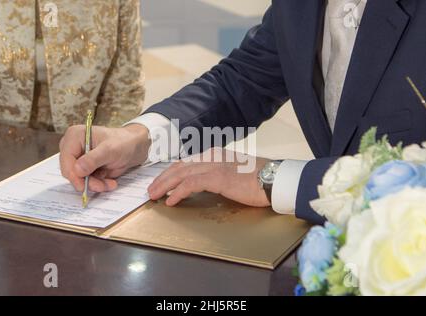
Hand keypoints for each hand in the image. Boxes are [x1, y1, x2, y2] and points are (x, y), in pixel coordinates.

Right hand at [59, 124, 150, 192]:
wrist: (136, 147)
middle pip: (71, 172)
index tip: (83, 186)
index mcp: (74, 137)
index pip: (66, 160)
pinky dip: (98, 185)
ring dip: (95, 185)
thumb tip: (77, 170)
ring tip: (110, 184)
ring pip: (79, 180)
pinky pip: (87, 182)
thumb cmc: (124, 142)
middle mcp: (73, 147)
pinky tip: (110, 182)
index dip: (73, 175)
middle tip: (103, 186)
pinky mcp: (87, 168)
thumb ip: (93, 159)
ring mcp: (79, 159)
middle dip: (87, 182)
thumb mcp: (110, 150)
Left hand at [148, 148, 270, 207]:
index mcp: (215, 154)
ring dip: (164, 186)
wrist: (274, 179)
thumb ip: (218, 173)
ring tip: (154, 196)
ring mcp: (213, 165)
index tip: (161, 182)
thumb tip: (206, 183)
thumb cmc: (259, 179)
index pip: (186, 163)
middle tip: (151, 190)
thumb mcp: (234, 172)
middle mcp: (211, 157)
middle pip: (179, 167)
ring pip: (181, 174)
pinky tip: (171, 201)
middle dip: (162, 179)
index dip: (171, 173)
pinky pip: (190, 185)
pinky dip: (178, 192)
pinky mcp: (217, 177)